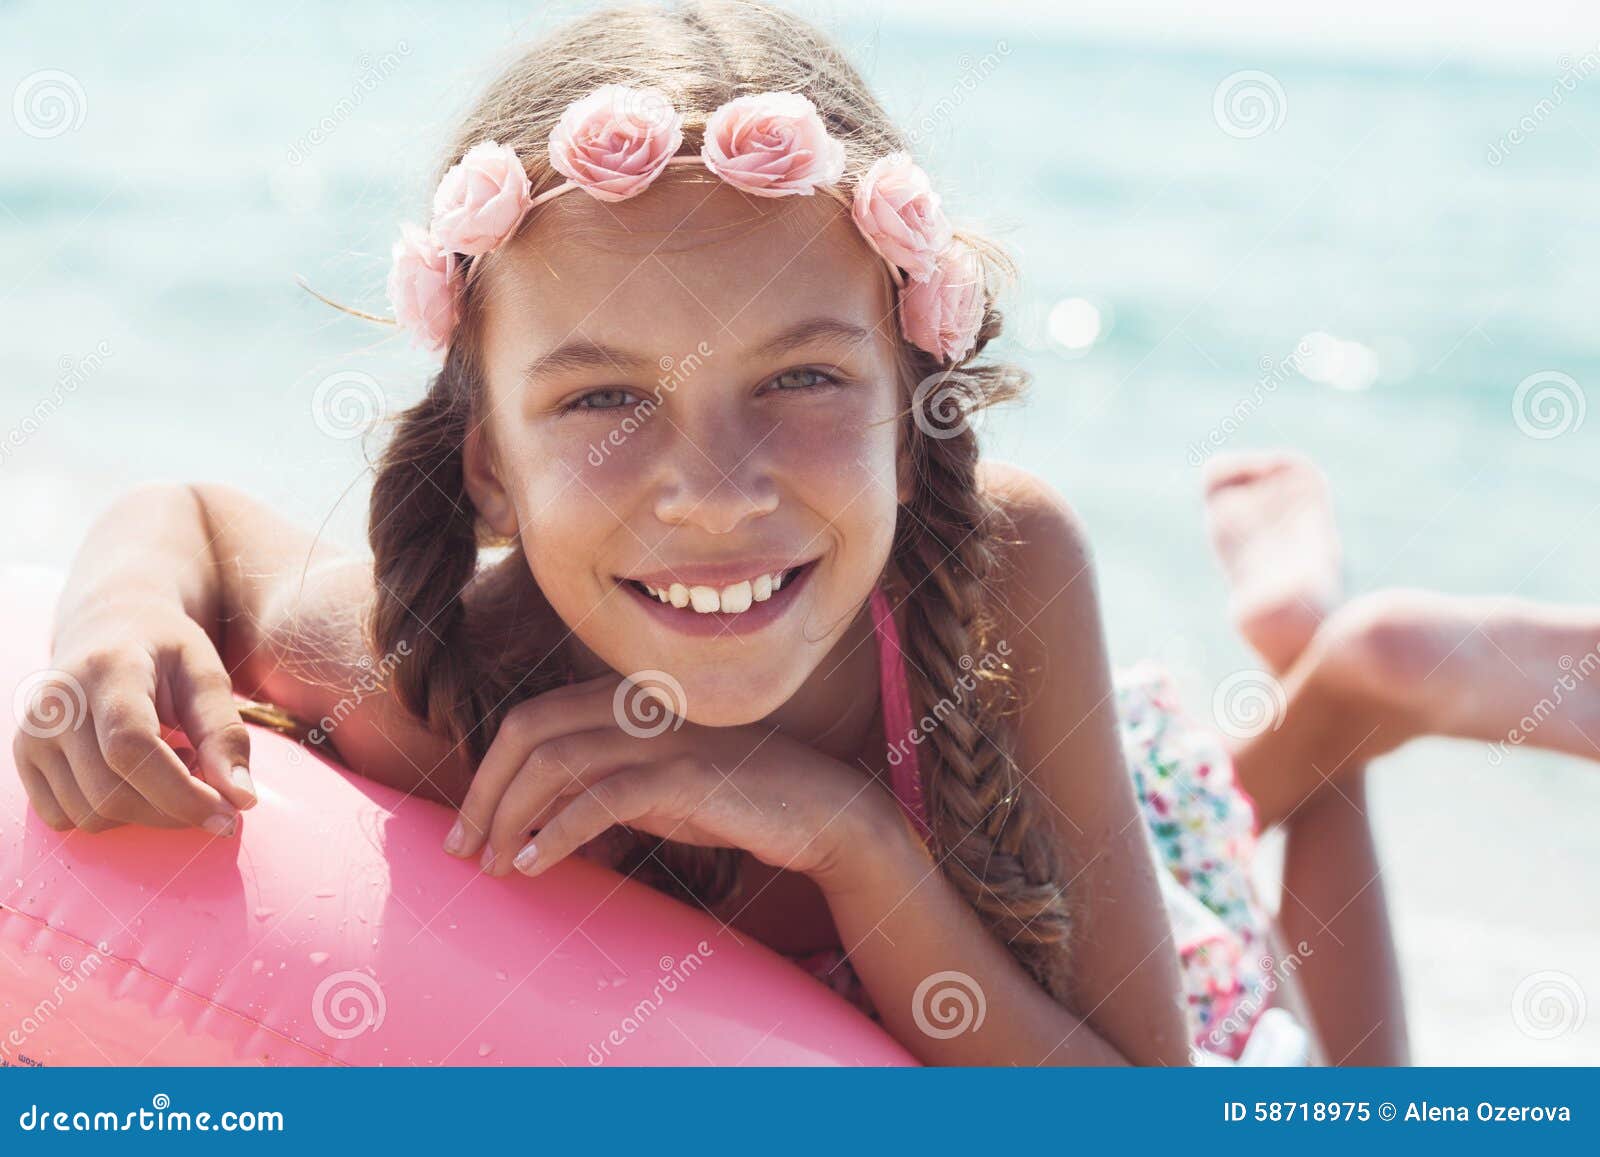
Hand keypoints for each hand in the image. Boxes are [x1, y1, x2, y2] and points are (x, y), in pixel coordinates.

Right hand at [12, 590, 255, 833]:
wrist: (110, 627)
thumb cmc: (166, 652)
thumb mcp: (206, 675)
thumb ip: (225, 733)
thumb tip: (242, 799)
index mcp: (108, 670)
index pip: (131, 748)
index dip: (181, 794)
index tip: (228, 815)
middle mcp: (56, 703)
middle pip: (112, 793)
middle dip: (174, 810)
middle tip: (209, 782)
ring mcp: (32, 732)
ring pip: (92, 814)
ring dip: (147, 810)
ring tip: (171, 763)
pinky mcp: (23, 756)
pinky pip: (68, 818)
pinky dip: (112, 814)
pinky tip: (134, 774)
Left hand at [444, 673, 895, 886]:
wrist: (818, 809)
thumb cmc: (730, 798)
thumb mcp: (649, 785)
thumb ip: (593, 782)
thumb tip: (524, 812)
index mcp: (623, 697)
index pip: (529, 719)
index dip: (487, 772)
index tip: (468, 826)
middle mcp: (637, 704)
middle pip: (528, 732)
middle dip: (485, 793)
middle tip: (463, 850)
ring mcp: (662, 735)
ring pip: (556, 762)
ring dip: (511, 817)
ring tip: (497, 865)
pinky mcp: (686, 774)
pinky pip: (602, 798)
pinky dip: (557, 833)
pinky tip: (536, 863)